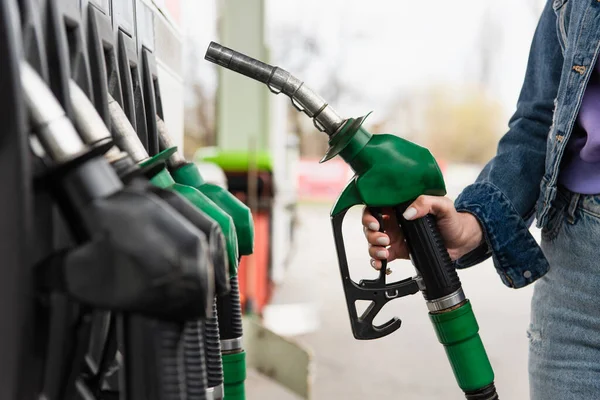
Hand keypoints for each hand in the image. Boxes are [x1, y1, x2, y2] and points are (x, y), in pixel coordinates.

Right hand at [362, 195, 483, 269]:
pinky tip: (382, 263)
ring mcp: (395, 237)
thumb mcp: (442, 205)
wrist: (460, 241)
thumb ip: (426, 202)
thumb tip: (409, 212)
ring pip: (373, 242)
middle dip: (371, 234)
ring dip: (374, 248)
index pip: (376, 206)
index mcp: (401, 207)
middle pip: (370, 226)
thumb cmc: (452, 220)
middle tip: (383, 238)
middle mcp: (395, 221)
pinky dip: (377, 261)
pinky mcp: (398, 251)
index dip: (370, 214)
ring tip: (385, 251)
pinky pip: (381, 257)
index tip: (376, 223)